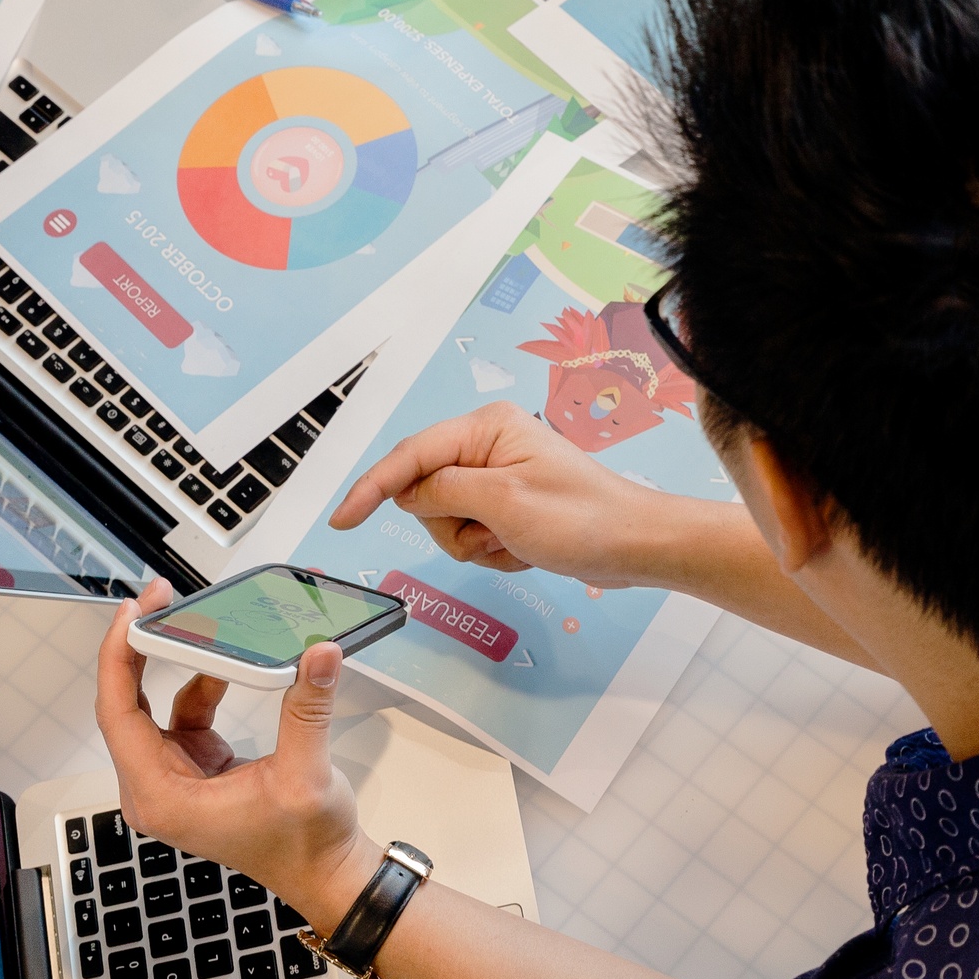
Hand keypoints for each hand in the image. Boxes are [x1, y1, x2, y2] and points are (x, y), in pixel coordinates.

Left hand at [95, 580, 377, 924]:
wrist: (324, 871)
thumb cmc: (305, 843)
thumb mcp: (306, 774)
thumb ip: (307, 709)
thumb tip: (319, 655)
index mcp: (163, 796)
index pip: (117, 715)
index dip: (118, 659)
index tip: (132, 614)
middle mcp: (156, 788)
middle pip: (125, 705)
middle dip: (139, 648)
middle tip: (156, 601)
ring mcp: (174, 777)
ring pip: (152, 705)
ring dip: (172, 662)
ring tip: (188, 619)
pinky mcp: (195, 767)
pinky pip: (183, 713)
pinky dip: (203, 683)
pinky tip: (223, 663)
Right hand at [332, 401, 676, 586]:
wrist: (635, 545)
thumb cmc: (585, 518)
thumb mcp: (505, 503)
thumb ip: (444, 491)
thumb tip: (407, 493)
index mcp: (487, 428)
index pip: (410, 456)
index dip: (372, 488)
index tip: (343, 521)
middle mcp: (488, 444)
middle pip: (424, 492)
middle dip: (450, 527)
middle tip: (494, 535)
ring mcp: (497, 475)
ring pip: (444, 520)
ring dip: (475, 543)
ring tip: (516, 542)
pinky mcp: (506, 503)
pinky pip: (472, 533)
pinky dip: (492, 550)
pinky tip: (524, 549)